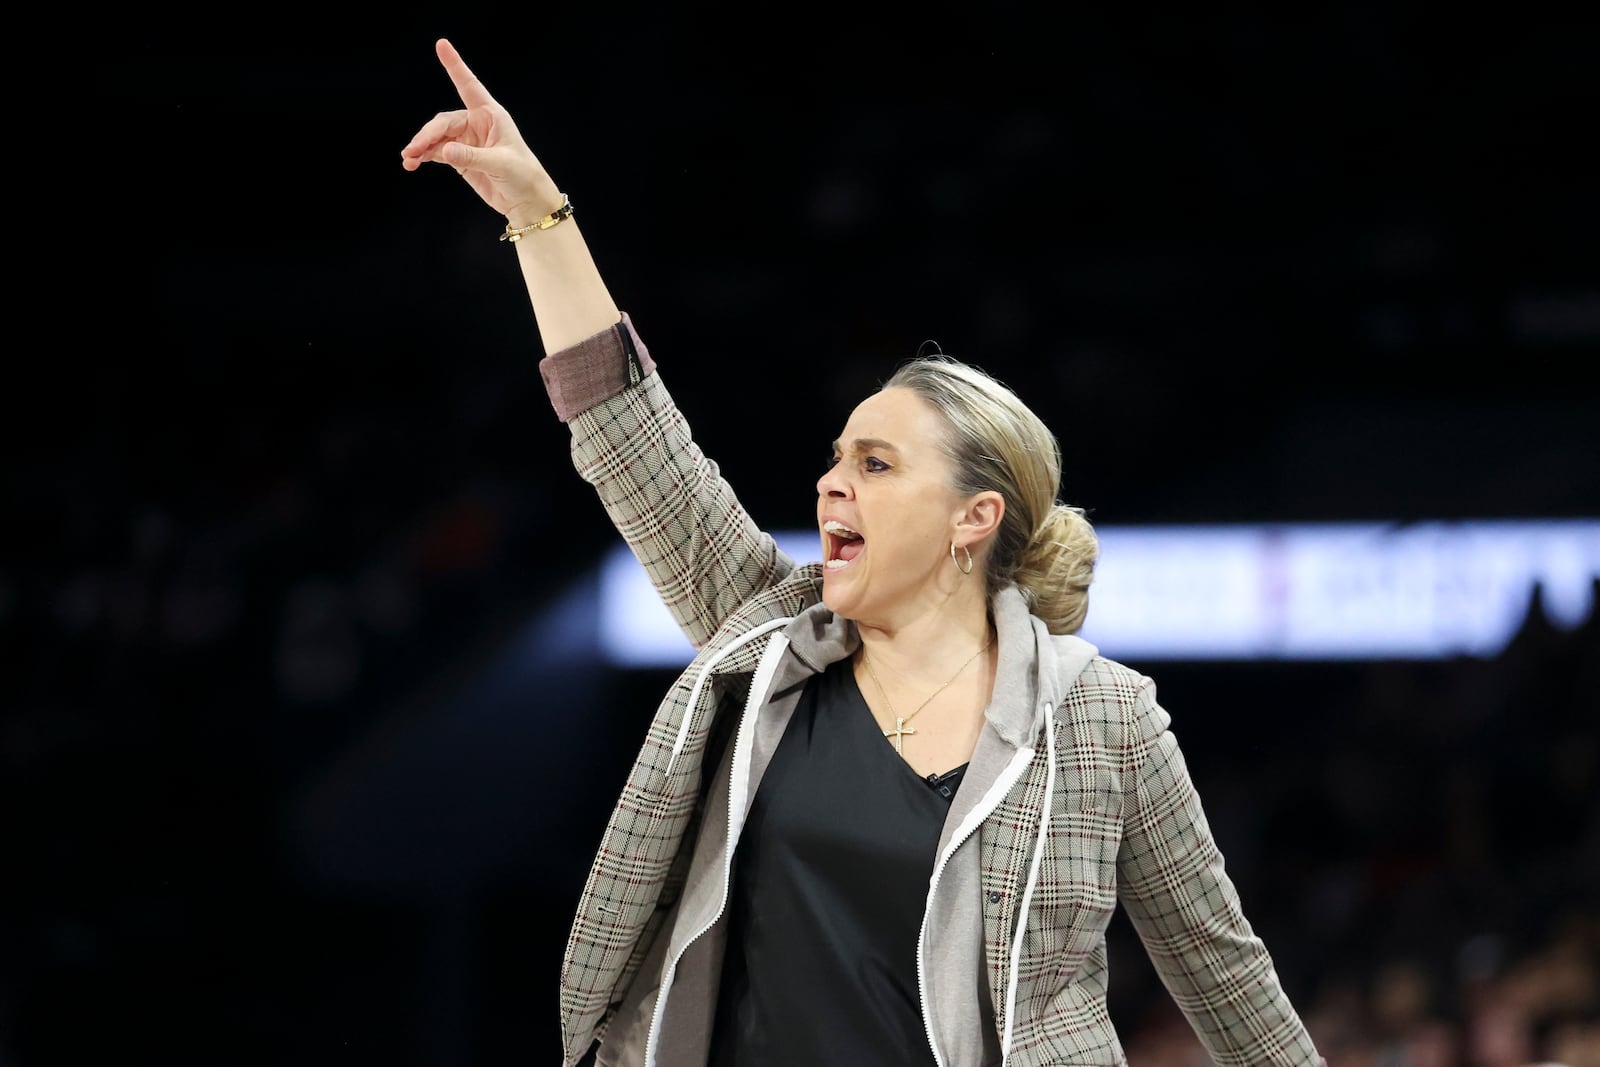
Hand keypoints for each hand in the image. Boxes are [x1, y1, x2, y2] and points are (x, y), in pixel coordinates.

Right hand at [400, 38, 563, 224]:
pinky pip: (437, 151)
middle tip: (413, 150)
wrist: (526, 201)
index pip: (469, 86)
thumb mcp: (500, 164)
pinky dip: (424, 156)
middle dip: (427, 135)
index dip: (455, 65)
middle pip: (444, 122)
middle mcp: (477, 124)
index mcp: (491, 115)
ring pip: (437, 137)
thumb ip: (471, 156)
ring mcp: (466, 141)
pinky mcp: (460, 157)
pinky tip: (413, 163)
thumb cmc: (523, 176)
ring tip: (409, 159)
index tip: (441, 44)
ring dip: (422, 146)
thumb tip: (444, 150)